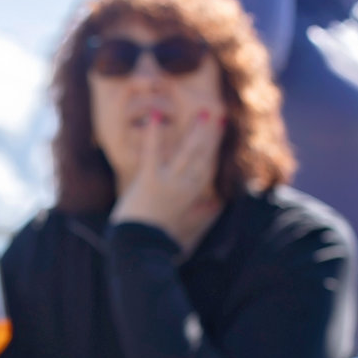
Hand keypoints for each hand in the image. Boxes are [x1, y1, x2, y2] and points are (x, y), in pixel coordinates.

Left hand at [110, 108, 224, 251]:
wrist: (136, 245)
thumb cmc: (155, 233)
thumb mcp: (180, 221)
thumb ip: (200, 213)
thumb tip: (216, 206)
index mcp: (192, 195)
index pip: (208, 165)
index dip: (215, 145)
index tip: (220, 127)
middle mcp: (185, 187)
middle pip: (202, 156)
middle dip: (210, 134)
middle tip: (216, 111)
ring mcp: (168, 184)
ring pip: (187, 153)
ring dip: (196, 132)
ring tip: (202, 112)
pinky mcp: (148, 181)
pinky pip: (153, 154)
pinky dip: (153, 135)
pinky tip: (154, 117)